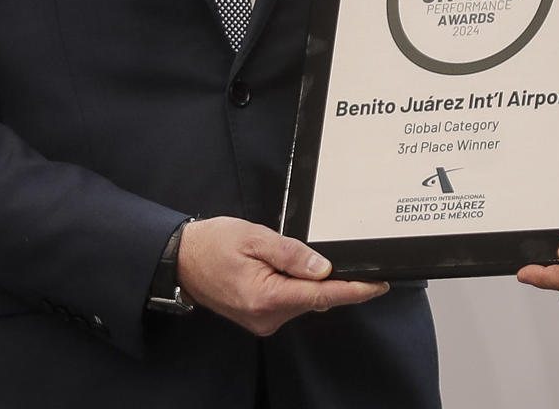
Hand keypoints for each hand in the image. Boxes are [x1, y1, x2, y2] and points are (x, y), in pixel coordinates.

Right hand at [177, 217, 387, 335]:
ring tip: (291, 254)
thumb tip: (323, 268)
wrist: (180, 260)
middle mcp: (267, 317)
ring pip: (303, 300)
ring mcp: (263, 320)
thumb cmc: (213, 244)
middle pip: (315, 298)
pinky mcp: (259, 317)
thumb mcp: (254, 237)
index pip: (322, 294)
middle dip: (333, 280)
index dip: (354, 290)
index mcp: (267, 296)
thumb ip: (291, 253)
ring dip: (311, 281)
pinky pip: (289, 302)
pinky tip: (290, 269)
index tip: (378, 284)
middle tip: (345, 256)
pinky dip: (298, 287)